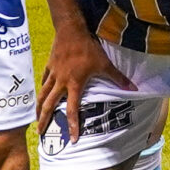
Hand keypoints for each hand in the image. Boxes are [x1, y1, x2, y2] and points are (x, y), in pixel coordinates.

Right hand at [37, 27, 129, 159]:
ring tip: (36, 119)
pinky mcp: (49, 66)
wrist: (71, 30)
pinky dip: (42, 90)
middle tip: (40, 134)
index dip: (72, 125)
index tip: (72, 138)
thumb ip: (118, 78)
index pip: (71, 110)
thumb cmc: (89, 48)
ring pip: (42, 94)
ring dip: (38, 108)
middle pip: (48, 105)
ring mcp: (53, 74)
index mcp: (74, 84)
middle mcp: (61, 82)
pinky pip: (43, 81)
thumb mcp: (105, 64)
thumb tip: (133, 88)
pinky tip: (41, 95)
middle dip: (44, 120)